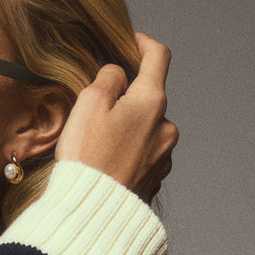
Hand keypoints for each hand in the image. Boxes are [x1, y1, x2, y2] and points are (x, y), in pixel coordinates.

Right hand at [55, 33, 177, 199]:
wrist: (94, 212)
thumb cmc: (88, 156)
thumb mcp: (90, 103)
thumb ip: (108, 77)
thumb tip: (119, 72)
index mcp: (151, 102)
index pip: (158, 57)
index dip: (143, 43)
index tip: (130, 42)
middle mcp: (166, 127)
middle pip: (148, 98)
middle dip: (126, 98)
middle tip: (95, 110)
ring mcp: (164, 155)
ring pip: (145, 128)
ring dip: (127, 128)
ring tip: (98, 144)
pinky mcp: (155, 179)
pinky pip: (143, 155)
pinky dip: (128, 153)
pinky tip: (106, 164)